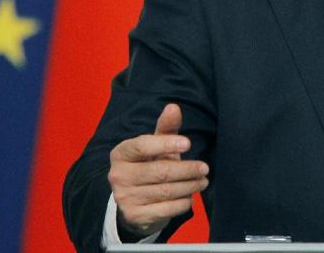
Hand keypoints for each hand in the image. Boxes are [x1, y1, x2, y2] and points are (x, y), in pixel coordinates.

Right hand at [108, 103, 209, 238]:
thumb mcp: (155, 146)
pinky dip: (182, 203)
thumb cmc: (148, 165)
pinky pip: (166, 209)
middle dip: (187, 169)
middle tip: (204, 168)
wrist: (132, 202)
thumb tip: (174, 107)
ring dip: (189, 186)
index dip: (166, 144)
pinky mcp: (134, 216)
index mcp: (121, 153)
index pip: (142, 145)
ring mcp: (124, 197)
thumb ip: (166, 127)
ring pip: (165, 191)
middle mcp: (118, 175)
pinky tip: (190, 197)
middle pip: (159, 171)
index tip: (188, 143)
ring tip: (203, 181)